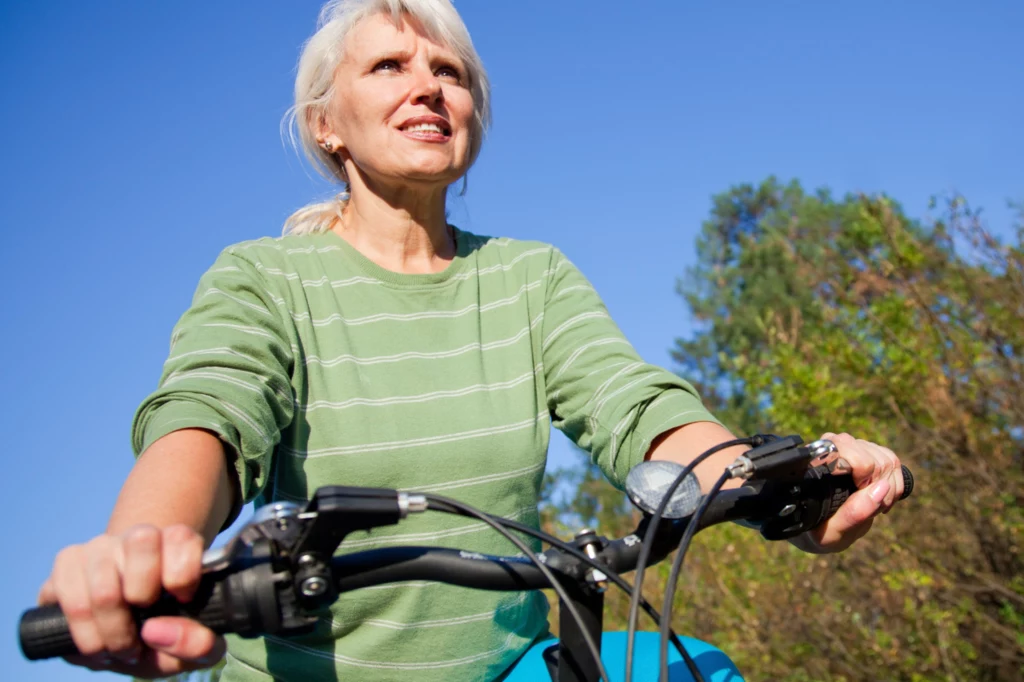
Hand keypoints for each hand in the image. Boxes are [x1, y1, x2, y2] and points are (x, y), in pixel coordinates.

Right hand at [37, 524, 224, 677]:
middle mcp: (138, 536)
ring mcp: (99, 546)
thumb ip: (198, 642)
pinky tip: (97, 643)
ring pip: (104, 586)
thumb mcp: (197, 645)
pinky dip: (86, 635)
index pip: (181, 537)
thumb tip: (153, 630)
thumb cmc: (167, 631)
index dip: (183, 574)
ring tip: (121, 648)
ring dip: (113, 631)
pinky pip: (71, 600)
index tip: (182, 600)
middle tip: (145, 627)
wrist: (126, 636)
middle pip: (141, 539)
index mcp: (178, 544)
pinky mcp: (66, 563)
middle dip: (142, 597)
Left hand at [794, 432, 903, 553]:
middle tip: (867, 508)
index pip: (851, 452)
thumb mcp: (831, 531)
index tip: (857, 492)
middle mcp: (836, 447)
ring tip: (872, 506)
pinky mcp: (871, 453)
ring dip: (887, 489)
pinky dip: (894, 487)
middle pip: (875, 458)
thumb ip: (853, 513)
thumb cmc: (819, 529)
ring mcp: (855, 447)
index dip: (862, 474)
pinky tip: (880, 499)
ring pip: (888, 460)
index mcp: (819, 461)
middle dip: (877, 487)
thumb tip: (882, 488)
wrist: (820, 526)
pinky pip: (893, 462)